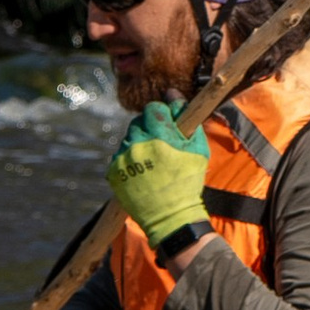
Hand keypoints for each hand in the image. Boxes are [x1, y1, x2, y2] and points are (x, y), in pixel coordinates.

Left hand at [109, 101, 210, 250]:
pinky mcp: (114, 173)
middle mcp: (137, 145)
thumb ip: (185, 117)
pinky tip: (142, 171)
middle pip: (137, 123)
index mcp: (159, 136)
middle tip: (159, 145)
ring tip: (151, 161)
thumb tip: (172, 93)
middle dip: (148, 129)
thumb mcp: (196, 148)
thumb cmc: (188, 181)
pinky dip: (128, 159)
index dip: (160, 115)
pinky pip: (119, 156)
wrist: (171, 217)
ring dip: (138, 144)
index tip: (166, 126)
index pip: (152, 109)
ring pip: (127, 139)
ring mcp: (123, 160)